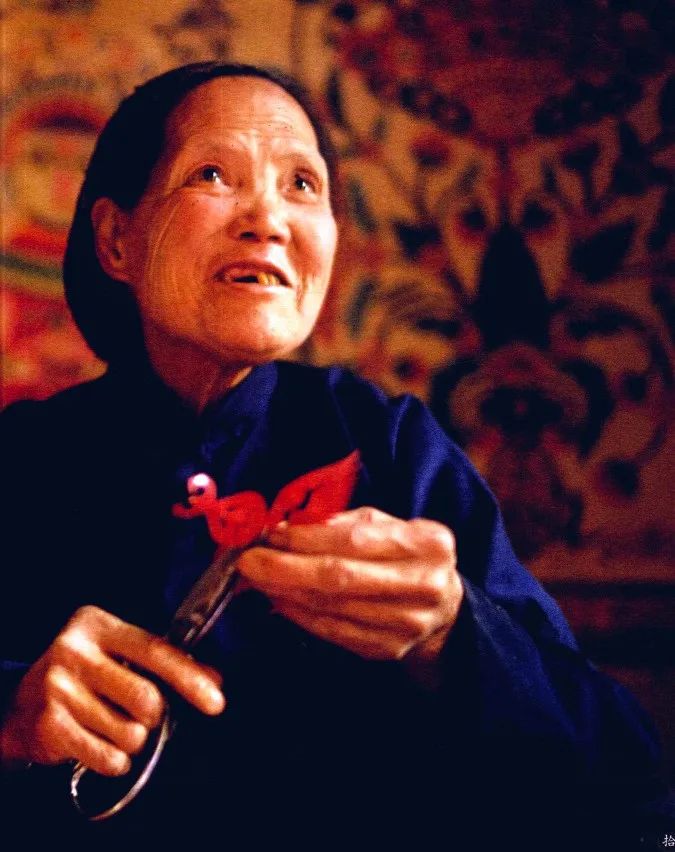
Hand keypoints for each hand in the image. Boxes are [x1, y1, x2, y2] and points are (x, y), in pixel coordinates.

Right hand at [0, 606, 223, 774]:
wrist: (20, 705)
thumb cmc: (83, 676)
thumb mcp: (119, 655)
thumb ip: (164, 663)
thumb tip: (214, 679)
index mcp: (97, 625)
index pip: (155, 651)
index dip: (190, 678)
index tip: (216, 701)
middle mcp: (74, 651)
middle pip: (146, 698)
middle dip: (153, 715)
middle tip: (138, 712)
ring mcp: (58, 688)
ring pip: (129, 732)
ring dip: (133, 739)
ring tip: (112, 726)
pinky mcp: (49, 725)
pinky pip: (107, 756)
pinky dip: (116, 759)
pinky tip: (101, 745)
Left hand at [237, 507, 462, 665]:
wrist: (443, 608)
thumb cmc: (406, 554)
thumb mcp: (388, 524)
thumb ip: (344, 522)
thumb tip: (288, 527)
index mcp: (427, 544)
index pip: (354, 540)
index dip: (306, 538)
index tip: (270, 534)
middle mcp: (422, 585)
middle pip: (339, 578)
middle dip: (284, 568)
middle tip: (247, 560)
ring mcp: (406, 623)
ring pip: (330, 607)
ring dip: (284, 592)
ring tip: (256, 578)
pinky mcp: (387, 649)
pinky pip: (331, 631)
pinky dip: (298, 615)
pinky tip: (278, 599)